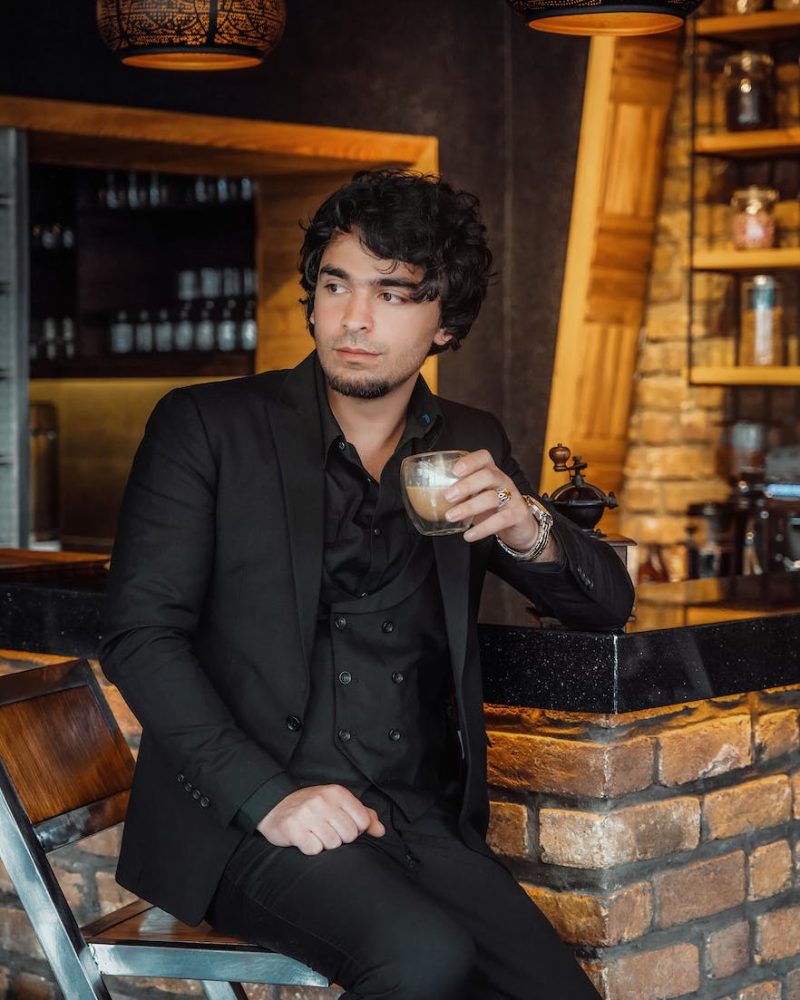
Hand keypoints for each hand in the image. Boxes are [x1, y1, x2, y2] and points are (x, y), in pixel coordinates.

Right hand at [256, 784, 385, 854]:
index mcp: (337, 792)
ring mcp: (307, 814)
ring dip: (325, 844)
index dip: (356, 829)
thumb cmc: (313, 807)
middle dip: (340, 838)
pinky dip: (311, 848)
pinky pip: (314, 849)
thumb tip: (381, 831)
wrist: (275, 805)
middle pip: (349, 835)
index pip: (363, 822)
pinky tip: (305, 839)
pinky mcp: (293, 828)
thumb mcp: (339, 804)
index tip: (343, 826)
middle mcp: (322, 800)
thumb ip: (364, 815)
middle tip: (326, 830)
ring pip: (333, 844)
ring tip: (315, 833)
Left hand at [443, 450, 538, 553]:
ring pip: (492, 497)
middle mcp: (503, 481)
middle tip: (447, 496)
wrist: (520, 526)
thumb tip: (426, 497)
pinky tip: (468, 535)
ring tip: (451, 516)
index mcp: (491, 472)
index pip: (484, 458)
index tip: (454, 470)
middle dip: (466, 485)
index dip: (470, 461)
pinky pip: (501, 520)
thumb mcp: (477, 496)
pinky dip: (482, 528)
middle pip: (488, 475)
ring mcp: (513, 497)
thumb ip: (458, 494)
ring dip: (469, 507)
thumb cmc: (492, 508)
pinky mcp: (518, 514)